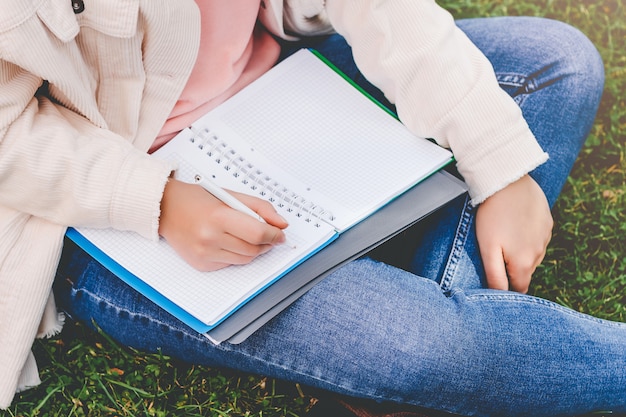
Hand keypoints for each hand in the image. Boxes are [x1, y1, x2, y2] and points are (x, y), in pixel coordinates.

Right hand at [158, 178, 287, 270]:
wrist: (165, 208)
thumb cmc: (198, 199)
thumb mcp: (230, 195)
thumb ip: (260, 208)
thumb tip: (282, 224)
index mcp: (218, 217)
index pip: (257, 233)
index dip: (274, 235)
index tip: (280, 234)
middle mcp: (210, 238)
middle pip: (253, 249)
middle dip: (267, 244)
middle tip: (270, 236)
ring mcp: (204, 254)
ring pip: (244, 259)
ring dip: (254, 250)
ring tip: (248, 236)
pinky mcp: (202, 264)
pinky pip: (230, 263)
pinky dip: (236, 254)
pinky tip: (228, 241)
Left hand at [475, 175, 552, 292]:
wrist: (508, 181)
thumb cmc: (492, 216)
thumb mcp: (488, 249)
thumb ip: (495, 275)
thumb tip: (499, 295)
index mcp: (525, 263)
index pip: (519, 288)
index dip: (508, 288)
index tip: (496, 281)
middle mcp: (540, 253)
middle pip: (525, 271)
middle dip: (512, 269)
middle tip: (495, 254)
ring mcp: (546, 236)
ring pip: (532, 254)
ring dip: (519, 251)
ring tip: (503, 236)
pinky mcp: (547, 221)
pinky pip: (537, 236)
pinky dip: (526, 236)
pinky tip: (514, 224)